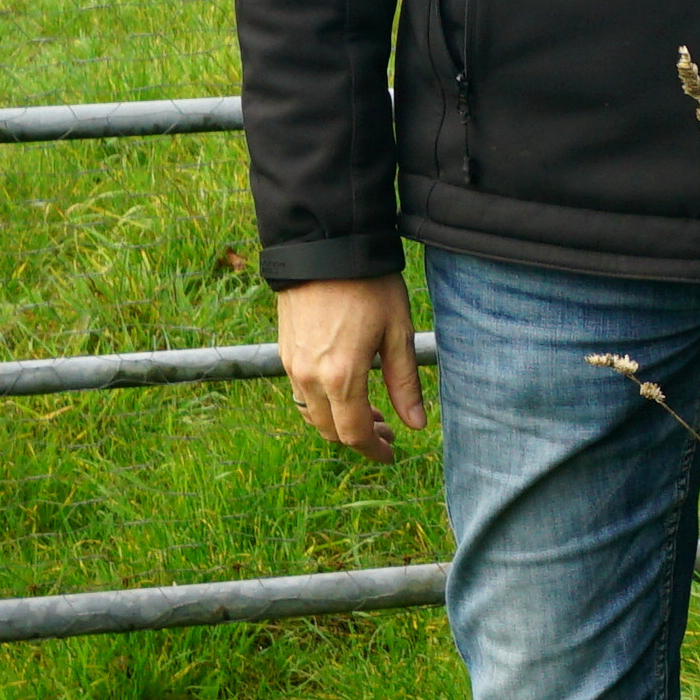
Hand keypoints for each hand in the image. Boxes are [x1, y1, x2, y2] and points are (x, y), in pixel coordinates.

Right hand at [274, 275, 426, 454]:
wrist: (323, 247)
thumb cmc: (368, 285)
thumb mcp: (397, 332)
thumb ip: (404, 383)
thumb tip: (416, 424)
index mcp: (342, 377)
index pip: (355, 433)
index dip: (374, 450)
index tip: (391, 452)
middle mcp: (310, 378)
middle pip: (330, 430)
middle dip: (358, 438)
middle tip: (386, 430)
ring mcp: (292, 366)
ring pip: (312, 414)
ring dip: (338, 422)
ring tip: (367, 411)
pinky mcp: (284, 353)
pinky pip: (300, 393)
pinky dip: (322, 403)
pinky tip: (344, 389)